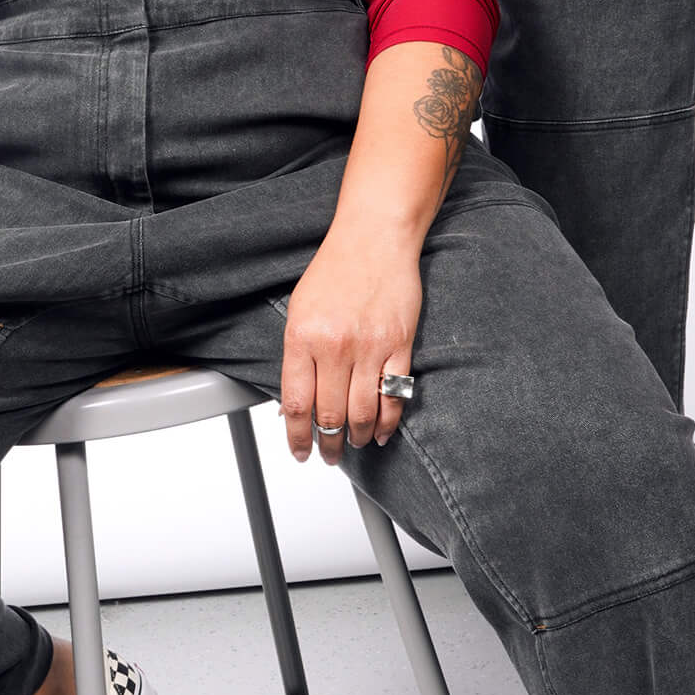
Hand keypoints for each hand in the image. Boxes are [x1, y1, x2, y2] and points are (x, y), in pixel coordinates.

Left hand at [279, 229, 421, 464]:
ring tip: (352, 445)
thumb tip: (295, 403)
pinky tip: (380, 431)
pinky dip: (387, 421)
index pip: (296, 404)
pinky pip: (394, 395)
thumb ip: (297, 356)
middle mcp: (335, 346)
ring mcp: (369, 347)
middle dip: (327, 444)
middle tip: (327, 456)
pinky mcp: (399, 345)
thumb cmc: (336, 270)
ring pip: (361, 412)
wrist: (374, 238)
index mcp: (303, 337)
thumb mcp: (300, 310)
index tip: (299, 451)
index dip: (297, 436)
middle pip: (329, 415)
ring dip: (355, 437)